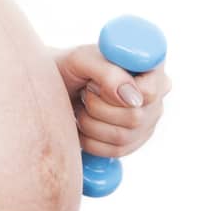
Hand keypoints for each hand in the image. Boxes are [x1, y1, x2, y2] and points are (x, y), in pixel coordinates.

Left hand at [50, 44, 171, 159]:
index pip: (149, 91)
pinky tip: (84, 121)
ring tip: (83, 105)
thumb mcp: (82, 59)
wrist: (56, 85)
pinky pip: (113, 151)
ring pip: (122, 137)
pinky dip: (89, 139)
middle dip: (97, 106)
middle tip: (85, 91)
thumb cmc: (71, 67)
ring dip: (90, 122)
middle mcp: (155, 96)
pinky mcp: (133, 143)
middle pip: (134, 117)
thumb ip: (109, 73)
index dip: (120, 92)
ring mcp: (147, 122)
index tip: (94, 83)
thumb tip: (133, 99)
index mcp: (150, 67)